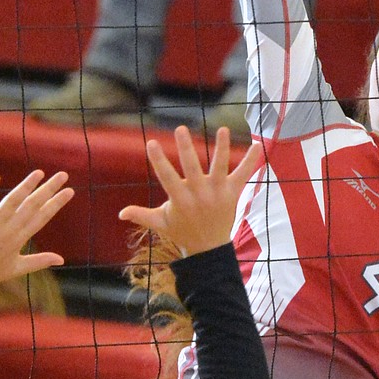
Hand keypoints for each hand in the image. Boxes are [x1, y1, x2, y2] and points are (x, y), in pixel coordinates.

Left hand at [0, 171, 73, 303]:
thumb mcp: (17, 267)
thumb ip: (39, 260)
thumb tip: (61, 259)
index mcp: (20, 238)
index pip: (42, 217)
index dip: (56, 203)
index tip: (70, 190)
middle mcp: (9, 230)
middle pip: (32, 205)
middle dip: (48, 189)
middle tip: (63, 174)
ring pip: (12, 201)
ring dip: (26, 186)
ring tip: (39, 173)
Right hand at [119, 125, 262, 256]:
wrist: (209, 249)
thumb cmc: (182, 231)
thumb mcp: (161, 223)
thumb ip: (142, 215)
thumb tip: (120, 213)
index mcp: (180, 200)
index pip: (167, 177)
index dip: (158, 160)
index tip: (152, 143)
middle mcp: (200, 195)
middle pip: (193, 169)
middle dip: (186, 149)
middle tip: (181, 129)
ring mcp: (218, 193)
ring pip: (221, 168)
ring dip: (222, 149)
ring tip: (221, 129)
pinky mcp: (233, 194)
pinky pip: (244, 175)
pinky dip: (251, 161)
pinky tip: (258, 145)